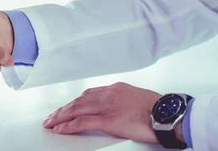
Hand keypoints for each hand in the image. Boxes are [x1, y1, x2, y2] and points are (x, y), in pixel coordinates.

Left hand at [42, 82, 161, 143]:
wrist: (167, 114)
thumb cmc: (159, 109)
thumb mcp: (139, 99)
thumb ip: (124, 101)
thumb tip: (119, 109)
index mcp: (116, 88)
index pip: (89, 94)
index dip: (75, 102)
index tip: (67, 107)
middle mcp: (109, 94)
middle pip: (79, 101)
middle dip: (63, 109)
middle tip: (51, 116)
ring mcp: (107, 106)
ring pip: (76, 109)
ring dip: (60, 117)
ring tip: (50, 123)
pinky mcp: (109, 120)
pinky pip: (82, 122)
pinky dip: (68, 126)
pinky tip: (60, 129)